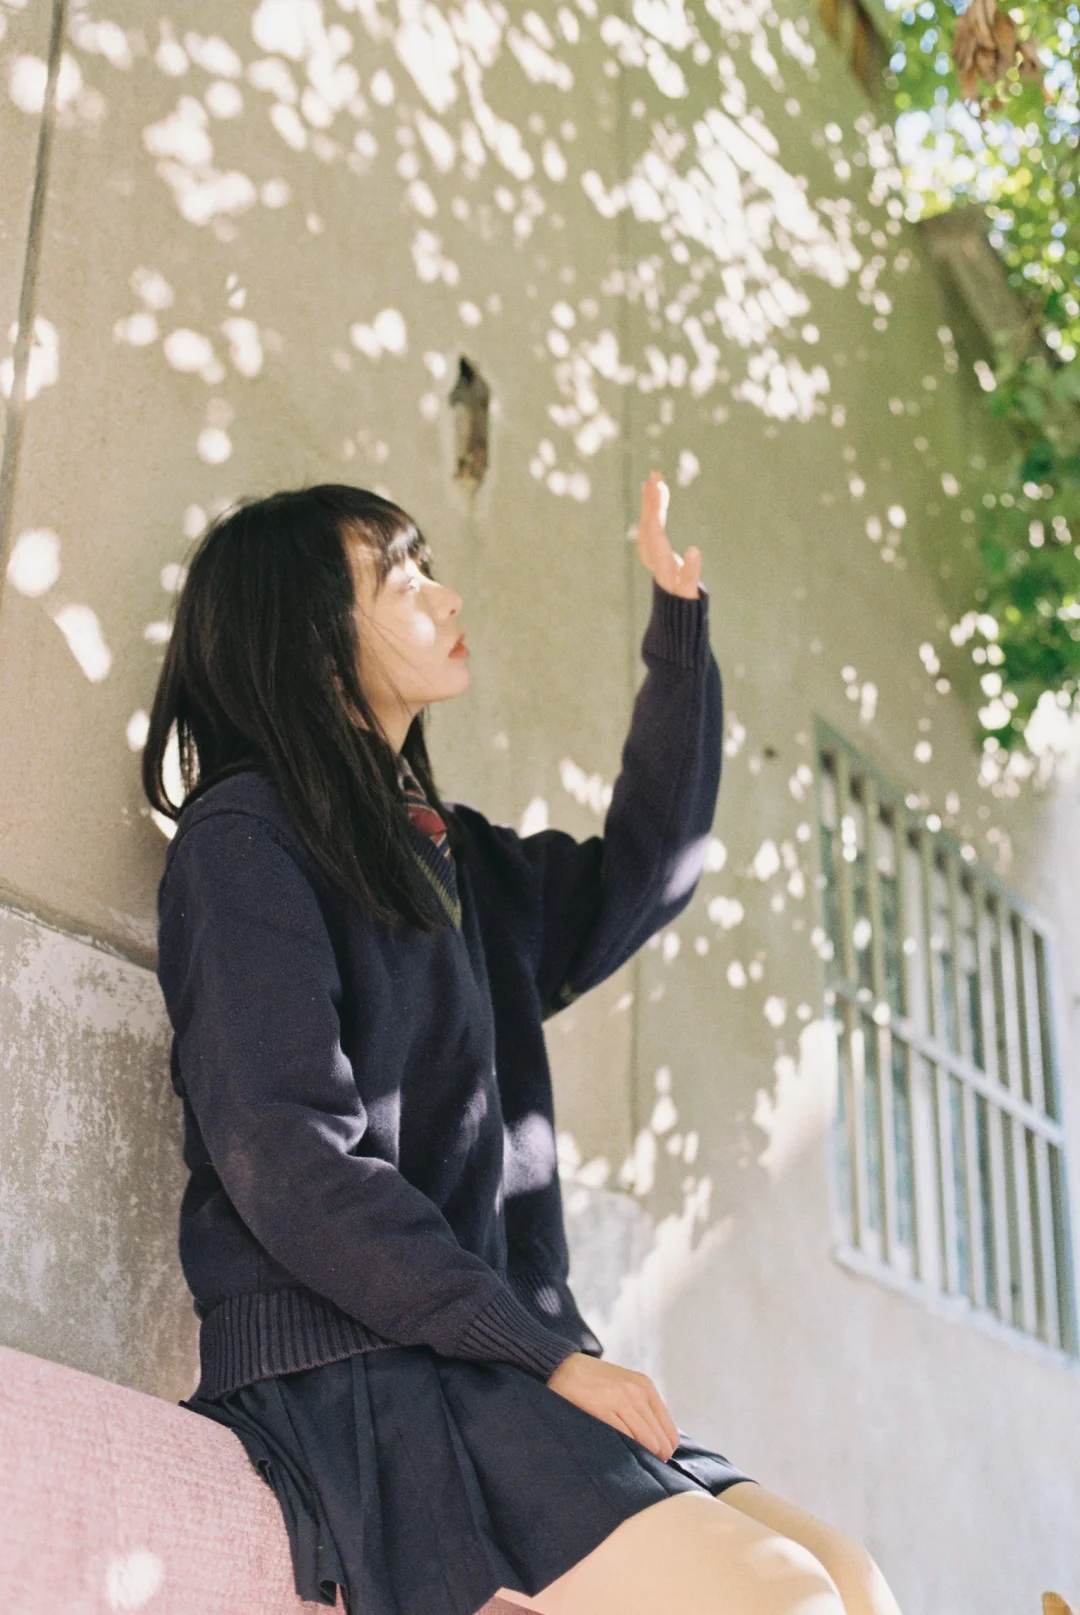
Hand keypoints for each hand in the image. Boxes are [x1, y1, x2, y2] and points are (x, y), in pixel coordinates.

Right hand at [545, 1351, 681, 1460]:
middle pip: (659, 1440)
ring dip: (641, 1457)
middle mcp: (637, 1391)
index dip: (666, 1452)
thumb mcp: (625, 1385)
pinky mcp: (601, 1407)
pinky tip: (619, 1456)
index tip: (655, 1463)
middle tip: (643, 1468)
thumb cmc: (595, 1382)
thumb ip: (642, 1408)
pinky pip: (624, 1437)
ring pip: (645, 1441)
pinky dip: (625, 1451)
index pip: (669, 1431)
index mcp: (646, 1386)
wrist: (562, 1366)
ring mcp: (620, 1398)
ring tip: (632, 1466)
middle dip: (655, 1458)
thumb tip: (660, 1445)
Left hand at [636, 470, 702, 598]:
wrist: (672, 614)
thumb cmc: (684, 603)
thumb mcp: (689, 592)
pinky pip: (649, 525)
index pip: (655, 534)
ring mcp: (651, 554)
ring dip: (651, 501)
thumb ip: (691, 574)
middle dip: (652, 501)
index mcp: (661, 564)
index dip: (655, 512)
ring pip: (647, 523)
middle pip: (650, 526)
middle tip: (655, 476)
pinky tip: (652, 491)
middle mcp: (653, 557)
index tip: (658, 490)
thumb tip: (694, 550)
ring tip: (654, 478)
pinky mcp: (652, 550)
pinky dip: (651, 508)